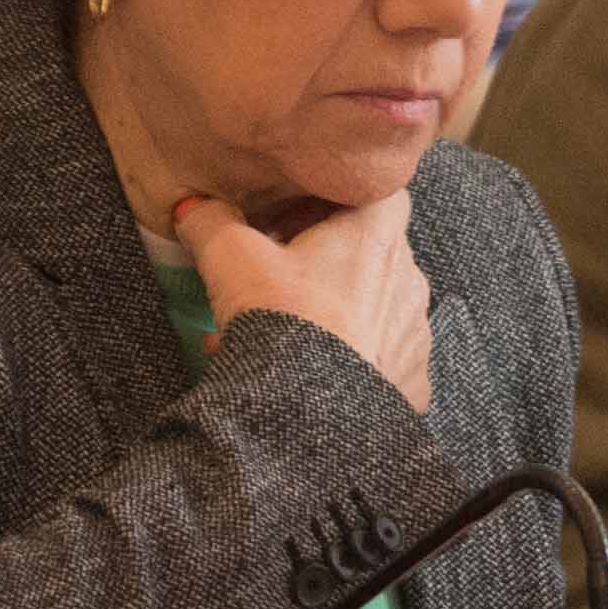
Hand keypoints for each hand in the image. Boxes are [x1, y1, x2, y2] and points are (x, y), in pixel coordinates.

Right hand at [179, 190, 436, 412]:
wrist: (312, 416)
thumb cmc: (283, 321)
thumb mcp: (232, 260)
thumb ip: (212, 222)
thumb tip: (192, 206)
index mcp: (377, 237)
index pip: (378, 192)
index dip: (335, 199)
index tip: (296, 220)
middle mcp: (409, 280)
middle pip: (372, 251)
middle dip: (327, 260)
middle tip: (277, 278)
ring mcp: (415, 333)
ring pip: (375, 308)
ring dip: (336, 312)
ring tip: (283, 335)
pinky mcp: (414, 382)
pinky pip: (383, 359)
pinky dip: (352, 360)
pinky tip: (310, 374)